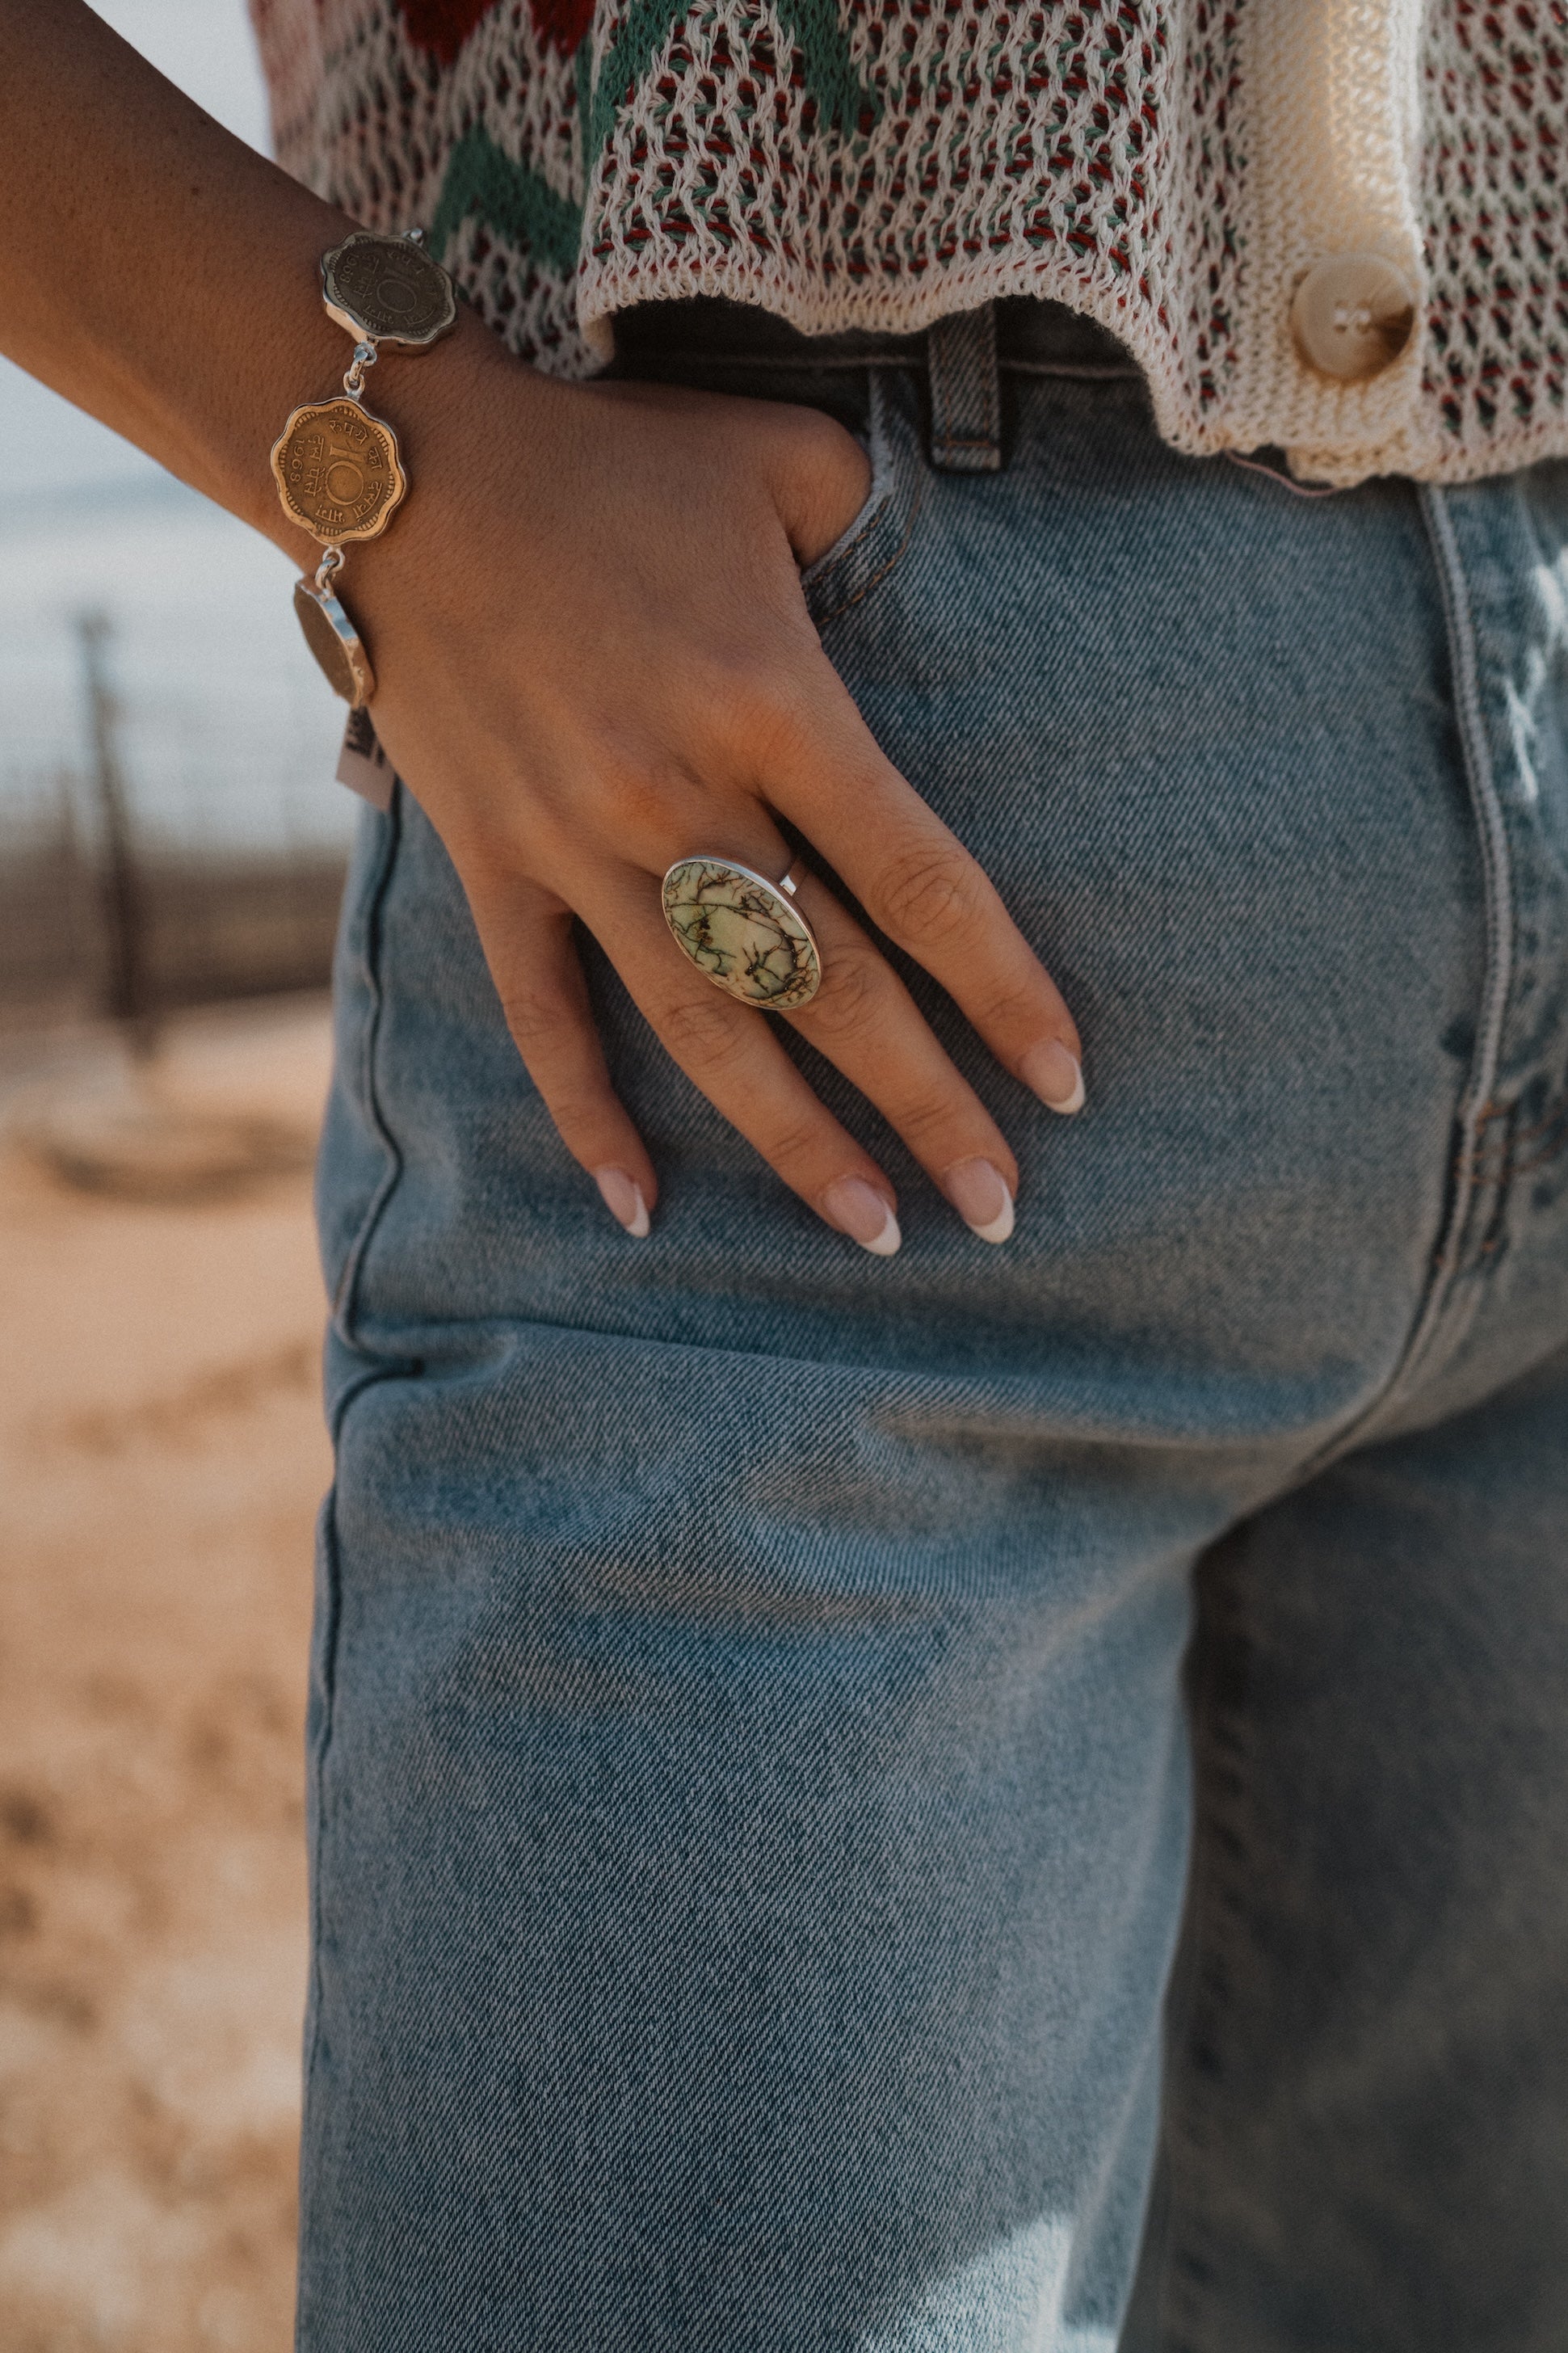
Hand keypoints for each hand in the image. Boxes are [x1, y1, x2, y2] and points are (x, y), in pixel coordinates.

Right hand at [348, 341, 1084, 1252]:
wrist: (397, 464)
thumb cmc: (609, 460)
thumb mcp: (778, 459)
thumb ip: (871, 529)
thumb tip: (930, 584)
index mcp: (773, 703)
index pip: (918, 884)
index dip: (1003, 993)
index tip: (1064, 1083)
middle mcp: (681, 798)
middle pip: (831, 988)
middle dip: (925, 1107)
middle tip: (1000, 1208)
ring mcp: (577, 847)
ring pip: (705, 1030)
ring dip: (794, 1142)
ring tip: (873, 1229)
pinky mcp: (494, 866)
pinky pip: (544, 1015)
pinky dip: (588, 1114)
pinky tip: (641, 1205)